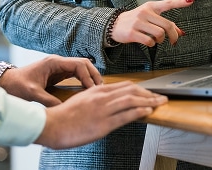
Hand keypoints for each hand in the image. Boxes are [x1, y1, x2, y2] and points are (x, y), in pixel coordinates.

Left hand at [0, 54, 101, 105]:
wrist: (7, 82)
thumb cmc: (17, 84)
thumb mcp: (32, 93)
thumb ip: (47, 101)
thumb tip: (62, 110)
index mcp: (54, 63)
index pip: (78, 65)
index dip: (88, 76)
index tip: (91, 90)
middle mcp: (58, 63)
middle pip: (83, 64)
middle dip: (93, 75)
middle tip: (100, 89)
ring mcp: (58, 68)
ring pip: (81, 68)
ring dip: (89, 77)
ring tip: (96, 91)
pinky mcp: (57, 74)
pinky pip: (75, 75)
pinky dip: (83, 80)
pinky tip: (86, 91)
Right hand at [35, 81, 166, 148]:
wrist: (52, 125)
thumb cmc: (64, 116)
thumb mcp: (82, 100)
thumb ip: (96, 99)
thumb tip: (109, 101)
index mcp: (97, 90)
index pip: (125, 85)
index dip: (140, 88)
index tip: (149, 92)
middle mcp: (102, 97)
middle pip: (132, 90)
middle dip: (149, 93)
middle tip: (160, 97)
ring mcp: (103, 109)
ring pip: (132, 100)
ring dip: (149, 101)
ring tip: (160, 103)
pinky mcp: (103, 123)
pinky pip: (125, 115)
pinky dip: (139, 111)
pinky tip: (148, 111)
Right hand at [112, 0, 194, 46]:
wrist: (114, 24)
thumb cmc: (136, 21)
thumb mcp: (150, 18)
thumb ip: (165, 24)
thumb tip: (181, 33)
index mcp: (151, 6)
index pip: (168, 3)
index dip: (180, 2)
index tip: (191, 0)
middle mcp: (145, 12)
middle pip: (167, 25)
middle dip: (173, 35)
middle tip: (174, 41)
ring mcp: (138, 22)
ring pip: (159, 34)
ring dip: (161, 40)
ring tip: (156, 40)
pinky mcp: (132, 33)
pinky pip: (149, 41)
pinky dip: (152, 44)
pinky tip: (148, 42)